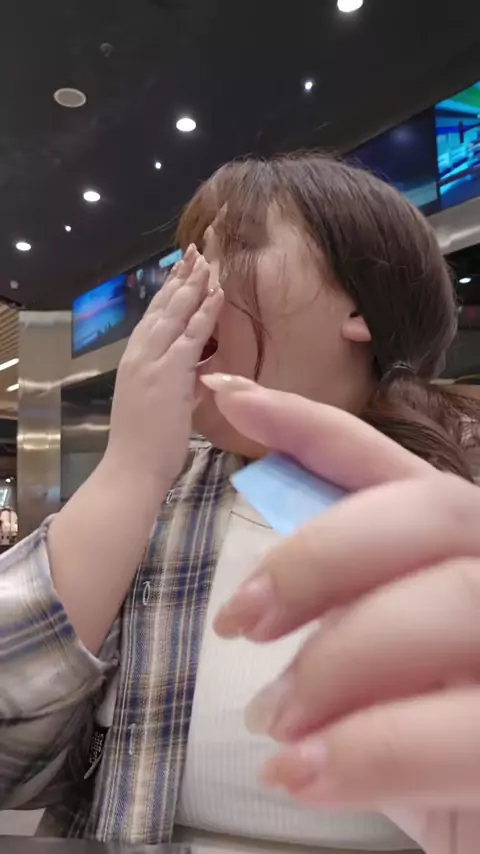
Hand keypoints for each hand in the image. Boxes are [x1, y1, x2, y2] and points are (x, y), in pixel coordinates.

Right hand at [106, 245, 222, 488]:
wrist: (131, 468)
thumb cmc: (145, 445)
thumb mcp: (160, 405)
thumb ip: (177, 383)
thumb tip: (196, 372)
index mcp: (134, 360)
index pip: (153, 317)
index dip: (168, 291)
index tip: (180, 270)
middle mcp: (138, 353)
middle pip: (162, 306)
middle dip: (180, 277)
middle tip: (194, 252)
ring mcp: (151, 361)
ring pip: (174, 313)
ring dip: (192, 284)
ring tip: (206, 261)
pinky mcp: (168, 373)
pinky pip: (190, 335)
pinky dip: (204, 312)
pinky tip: (216, 292)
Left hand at [209, 378, 479, 852]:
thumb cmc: (427, 739)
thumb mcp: (376, 664)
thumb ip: (345, 609)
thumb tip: (266, 589)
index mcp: (466, 549)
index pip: (395, 466)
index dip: (314, 426)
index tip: (233, 401)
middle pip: (433, 512)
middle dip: (321, 556)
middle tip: (240, 620)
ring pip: (449, 604)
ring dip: (338, 660)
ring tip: (274, 721)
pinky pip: (459, 726)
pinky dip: (368, 749)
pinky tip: (303, 772)